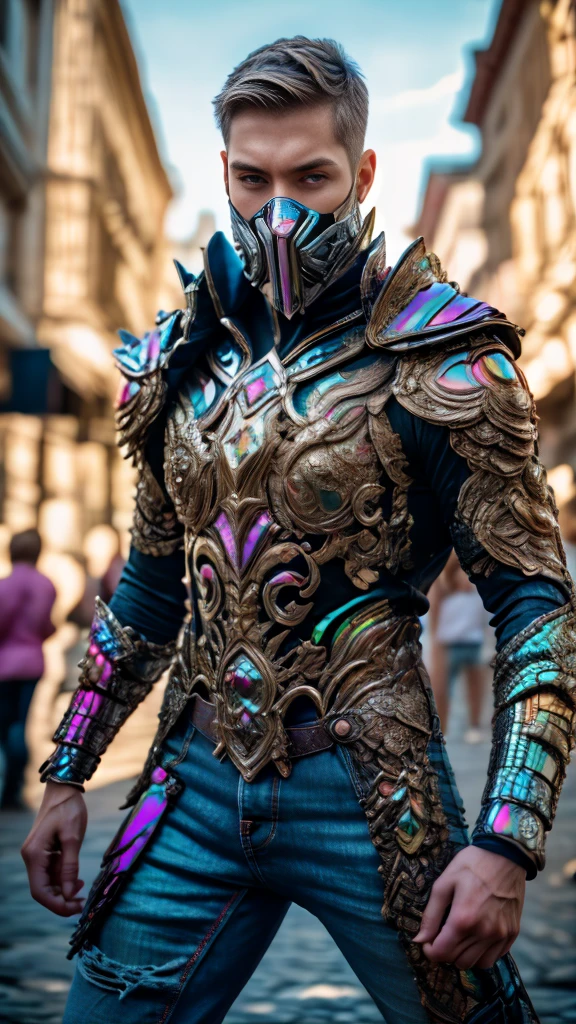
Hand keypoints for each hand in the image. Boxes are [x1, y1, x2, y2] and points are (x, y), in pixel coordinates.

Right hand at [21, 782, 86, 915]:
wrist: (64, 788)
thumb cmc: (69, 809)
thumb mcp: (73, 838)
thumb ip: (69, 867)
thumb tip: (68, 893)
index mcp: (34, 855)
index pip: (40, 891)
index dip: (56, 904)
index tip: (76, 908)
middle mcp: (32, 857)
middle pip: (42, 890)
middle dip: (61, 900)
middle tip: (82, 903)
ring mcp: (37, 855)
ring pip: (47, 883)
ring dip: (63, 891)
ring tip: (82, 890)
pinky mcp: (45, 851)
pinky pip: (51, 873)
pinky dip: (63, 880)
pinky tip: (78, 880)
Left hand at [414, 846, 525, 968]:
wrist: (505, 855)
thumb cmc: (471, 865)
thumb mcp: (444, 883)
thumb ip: (431, 915)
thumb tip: (419, 939)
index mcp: (463, 919)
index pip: (442, 953)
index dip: (430, 950)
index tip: (428, 941)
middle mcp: (484, 932)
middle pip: (458, 961)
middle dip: (446, 952)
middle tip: (443, 936)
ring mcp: (500, 935)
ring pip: (477, 964)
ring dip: (464, 956)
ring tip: (459, 938)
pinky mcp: (512, 933)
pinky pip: (494, 957)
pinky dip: (482, 954)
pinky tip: (476, 937)